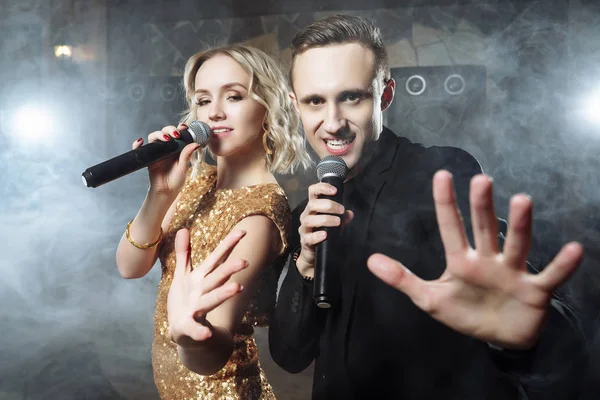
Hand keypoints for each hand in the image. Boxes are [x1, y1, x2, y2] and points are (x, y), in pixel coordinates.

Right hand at [132, 123, 200, 196]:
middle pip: (165, 132)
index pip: (178, 133)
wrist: (166, 191)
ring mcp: (157, 151)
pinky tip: (140, 142)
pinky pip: (140, 148)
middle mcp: (167, 147)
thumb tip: (196, 144)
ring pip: (154, 136)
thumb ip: (187, 155)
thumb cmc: (176, 179)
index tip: (183, 127)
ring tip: (165, 139)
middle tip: (176, 134)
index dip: (180, 128)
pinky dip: (137, 144)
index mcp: (177, 148)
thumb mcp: (183, 167)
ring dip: (158, 134)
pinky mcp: (148, 157)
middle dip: (170, 129)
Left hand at [167, 228, 247, 346]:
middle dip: (230, 269)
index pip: (216, 258)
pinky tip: (206, 333)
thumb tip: (182, 229)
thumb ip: (184, 253)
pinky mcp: (188, 326)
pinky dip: (200, 331)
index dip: (228, 244)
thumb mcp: (183, 275)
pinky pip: (195, 329)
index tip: (243, 231)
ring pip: (212, 300)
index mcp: (201, 278)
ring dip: (224, 294)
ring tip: (237, 287)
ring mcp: (197, 309)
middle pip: (218, 278)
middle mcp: (203, 292)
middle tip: (245, 262)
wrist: (183, 332)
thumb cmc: (185, 300)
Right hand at [296, 182, 353, 276]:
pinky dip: (317, 235)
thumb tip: (350, 213)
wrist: (313, 254)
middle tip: (341, 210)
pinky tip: (325, 234)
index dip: (322, 188)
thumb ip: (343, 219)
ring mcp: (304, 228)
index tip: (335, 190)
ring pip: (310, 220)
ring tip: (337, 222)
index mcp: (313, 208)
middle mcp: (306, 215)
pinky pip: (309, 237)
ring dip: (325, 219)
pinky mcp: (305, 241)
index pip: (313, 192)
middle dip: (328, 205)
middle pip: (312, 204)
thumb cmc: (323, 234)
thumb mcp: (334, 225)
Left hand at [367, 171, 582, 349]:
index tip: (441, 175)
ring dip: (519, 225)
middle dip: (481, 206)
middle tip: (481, 180)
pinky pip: (550, 276)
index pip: (451, 227)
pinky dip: (562, 265)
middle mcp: (488, 260)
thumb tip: (370, 260)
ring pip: (516, 245)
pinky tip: (574, 248)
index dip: (446, 203)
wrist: (499, 339)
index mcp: (462, 260)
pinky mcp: (535, 291)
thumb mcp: (430, 299)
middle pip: (484, 228)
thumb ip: (403, 279)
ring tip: (522, 200)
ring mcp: (513, 273)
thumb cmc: (466, 313)